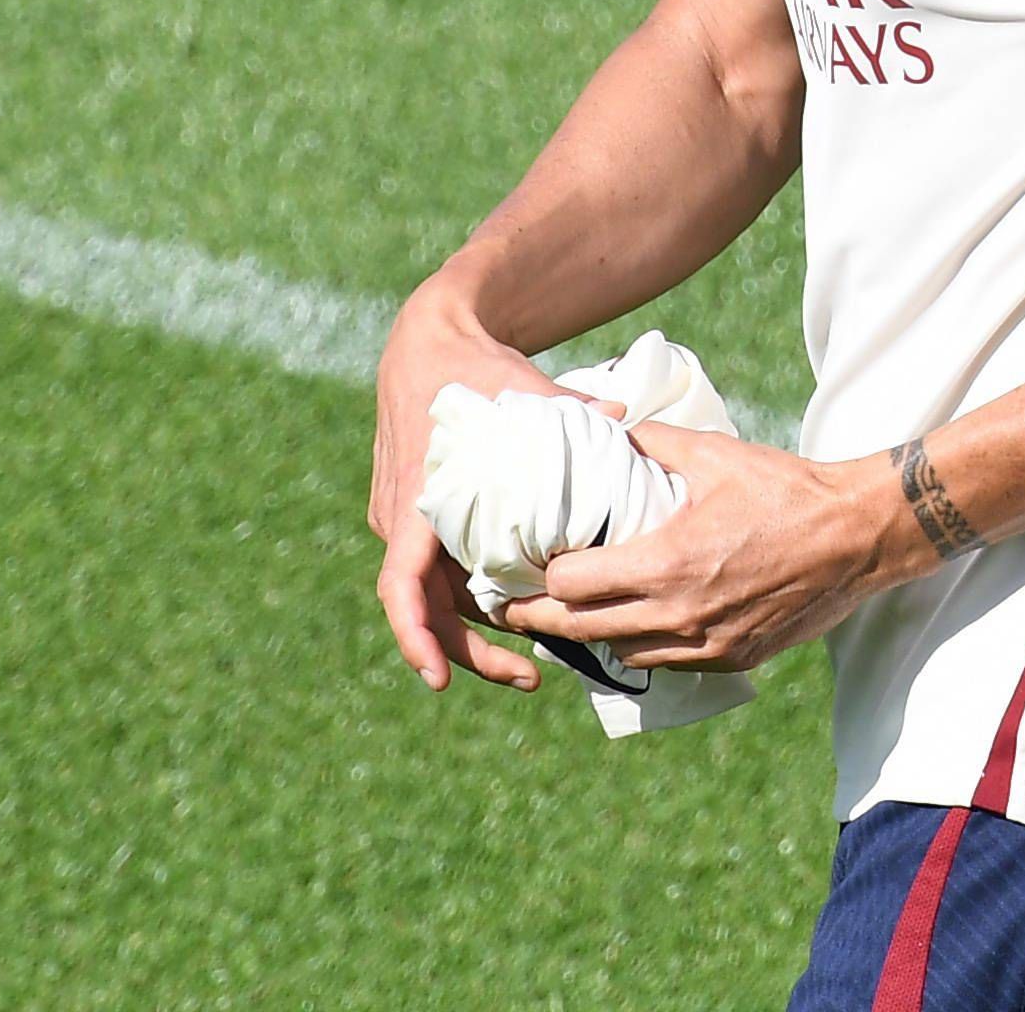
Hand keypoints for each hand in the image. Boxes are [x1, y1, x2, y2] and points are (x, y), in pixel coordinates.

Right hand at [368, 278, 569, 693]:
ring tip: (532, 666)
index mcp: (417, 503)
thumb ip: (569, 409)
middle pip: (426, 611)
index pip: (401, 588)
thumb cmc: (473, 368)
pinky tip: (522, 614)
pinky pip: (442, 575)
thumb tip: (623, 418)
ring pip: (438, 598)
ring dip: (477, 634)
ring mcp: (405, 526)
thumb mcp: (519, 387)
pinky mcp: (419, 524)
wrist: (429, 343)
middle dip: (470, 656)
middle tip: (527, 680)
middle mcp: (401, 523)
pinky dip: (476, 599)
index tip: (439, 679)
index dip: (417, 638)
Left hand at [497, 424, 908, 673]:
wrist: (856, 536)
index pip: (572, 587)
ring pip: (621, 654)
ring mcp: (707, 644)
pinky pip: (666, 663)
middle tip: (511, 607)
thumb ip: (650, 442)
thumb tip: (607, 429)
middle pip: (582, 631)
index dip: (540, 578)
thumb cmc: (784, 489)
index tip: (523, 565)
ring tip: (570, 614)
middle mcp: (680, 614)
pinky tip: (632, 623)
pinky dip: (640, 645)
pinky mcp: (733, 658)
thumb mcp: (712, 452)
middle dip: (541, 618)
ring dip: (591, 636)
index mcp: (667, 563)